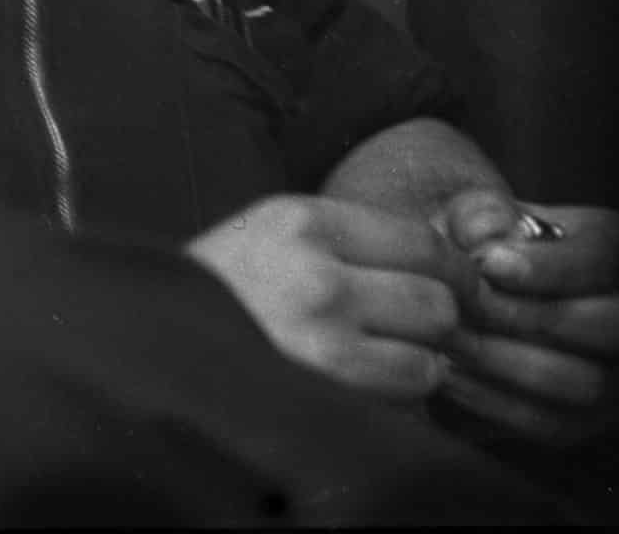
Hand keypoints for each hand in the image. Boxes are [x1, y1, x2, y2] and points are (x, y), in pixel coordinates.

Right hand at [186, 193, 466, 400]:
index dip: (453, 268)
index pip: (421, 241)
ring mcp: (322, 339)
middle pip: (436, 299)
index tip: (458, 285)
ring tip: (391, 357)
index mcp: (304, 221)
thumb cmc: (227, 283)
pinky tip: (368, 383)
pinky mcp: (325, 392)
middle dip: (441, 319)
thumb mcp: (276, 231)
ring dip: (421, 362)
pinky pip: (401, 398)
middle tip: (427, 328)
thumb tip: (442, 264)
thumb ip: (349, 239)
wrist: (160, 335)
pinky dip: (398, 396)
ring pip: (428, 356)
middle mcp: (318, 275)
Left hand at [432, 190, 618, 445]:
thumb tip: (481, 238)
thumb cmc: (480, 245)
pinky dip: (498, 403)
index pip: (602, 259)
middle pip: (610, 326)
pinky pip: (554, 424)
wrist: (468, 294)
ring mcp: (615, 373)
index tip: (487, 263)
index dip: (549, 266)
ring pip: (585, 382)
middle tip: (467, 305)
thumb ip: (480, 215)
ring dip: (509, 362)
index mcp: (612, 251)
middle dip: (530, 316)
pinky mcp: (584, 417)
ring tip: (451, 338)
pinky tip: (449, 374)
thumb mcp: (481, 216)